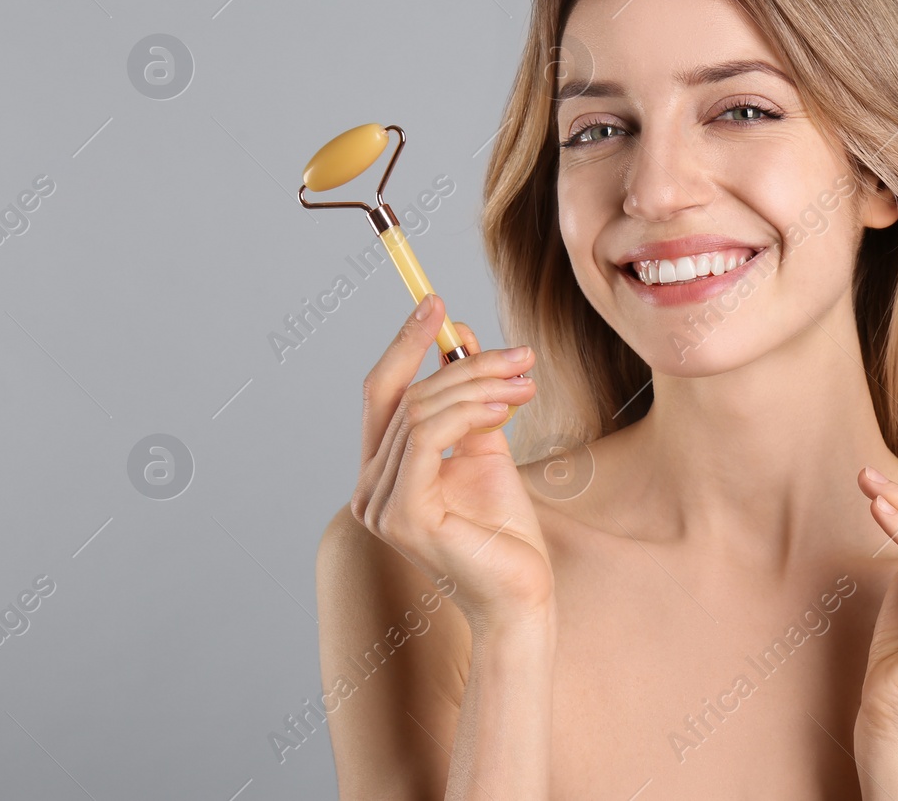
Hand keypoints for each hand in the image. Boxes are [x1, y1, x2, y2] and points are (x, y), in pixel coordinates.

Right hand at [351, 293, 552, 639]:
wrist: (522, 597)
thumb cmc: (506, 534)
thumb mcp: (487, 449)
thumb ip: (470, 398)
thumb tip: (460, 334)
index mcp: (383, 472)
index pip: (384, 392)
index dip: (406, 343)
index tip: (437, 300)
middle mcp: (370, 488)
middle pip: (403, 394)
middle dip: (459, 360)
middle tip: (519, 351)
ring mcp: (379, 504)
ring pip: (421, 411)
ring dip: (479, 384)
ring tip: (527, 379)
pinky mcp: (403, 515)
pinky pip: (428, 439)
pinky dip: (470, 412)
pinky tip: (508, 406)